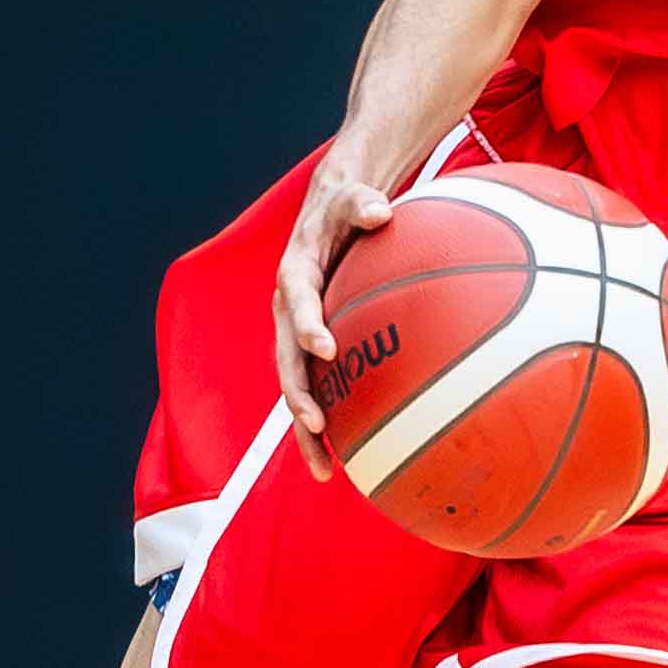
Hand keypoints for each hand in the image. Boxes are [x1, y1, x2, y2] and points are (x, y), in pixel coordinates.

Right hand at [270, 153, 397, 477]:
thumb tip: (380, 210)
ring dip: (305, 430)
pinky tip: (344, 461)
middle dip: (299, 397)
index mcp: (295, 275)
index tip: (325, 348)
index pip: (298, 303)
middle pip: (287, 361)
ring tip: (324, 470)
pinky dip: (323, 426)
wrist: (329, 213)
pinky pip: (316, 391)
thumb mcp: (353, 197)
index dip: (308, 325)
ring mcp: (297, 334)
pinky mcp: (312, 350)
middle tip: (317, 426)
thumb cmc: (347, 205)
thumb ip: (363, 203)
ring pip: (296, 388)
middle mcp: (289, 310)